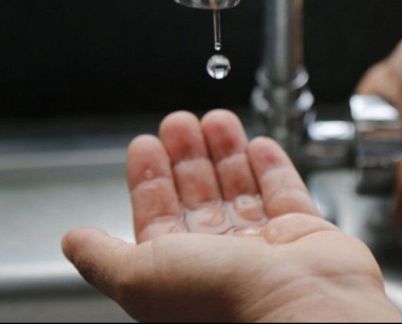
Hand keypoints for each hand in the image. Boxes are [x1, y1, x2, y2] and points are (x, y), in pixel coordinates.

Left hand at [62, 110, 401, 321]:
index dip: (150, 178)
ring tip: (216, 119)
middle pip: (199, 195)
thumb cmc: (222, 300)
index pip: (158, 214)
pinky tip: (259, 144)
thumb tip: (74, 241)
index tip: (146, 144)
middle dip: (187, 156)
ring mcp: (266, 245)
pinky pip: (285, 191)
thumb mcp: (138, 276)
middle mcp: (223, 259)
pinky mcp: (305, 231)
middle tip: (180, 122)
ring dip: (226, 152)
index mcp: (181, 272)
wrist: (299, 308)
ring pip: (241, 188)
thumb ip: (103, 256)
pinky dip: (271, 166)